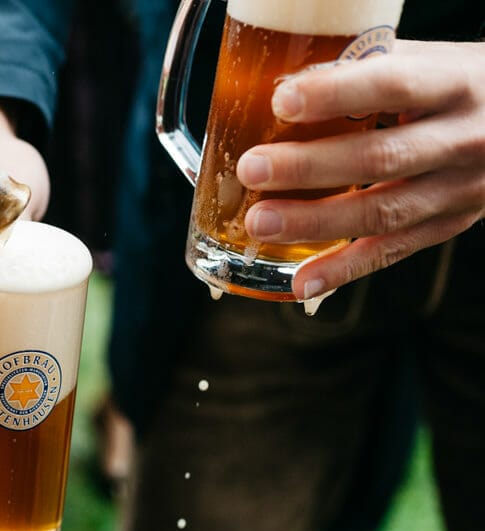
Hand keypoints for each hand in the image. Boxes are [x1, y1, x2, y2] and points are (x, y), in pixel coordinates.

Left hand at [235, 40, 484, 300]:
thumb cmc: (460, 84)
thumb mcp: (430, 61)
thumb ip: (367, 68)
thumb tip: (283, 82)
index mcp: (455, 84)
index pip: (393, 86)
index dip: (336, 94)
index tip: (281, 101)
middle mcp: (463, 139)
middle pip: (381, 157)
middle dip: (310, 167)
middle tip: (252, 168)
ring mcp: (459, 189)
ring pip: (383, 212)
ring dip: (315, 223)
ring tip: (260, 223)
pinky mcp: (448, 225)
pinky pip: (391, 252)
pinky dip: (344, 270)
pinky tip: (301, 283)